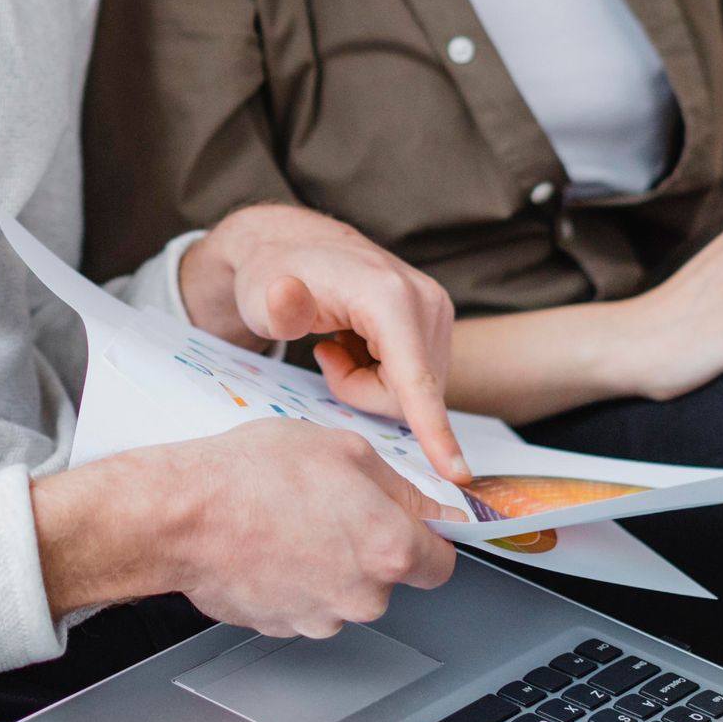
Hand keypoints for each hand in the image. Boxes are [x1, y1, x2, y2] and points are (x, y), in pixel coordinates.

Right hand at [31, 420, 463, 633]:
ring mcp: (319, 617)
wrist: (183, 514)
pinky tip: (271, 541)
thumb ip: (400, 486)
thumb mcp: (345, 450)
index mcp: (390, 550)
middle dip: (370, 543)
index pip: (441, 562)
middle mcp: (362, 596)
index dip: (428, 537)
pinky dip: (296, 576)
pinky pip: (305, 599)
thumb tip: (429, 506)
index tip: (411, 521)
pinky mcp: (281, 626)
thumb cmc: (256, 475)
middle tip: (332, 503)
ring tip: (292, 518)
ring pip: (344, 589)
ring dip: (330, 560)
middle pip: (389, 576)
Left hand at [179, 204, 467, 482]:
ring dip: (372, 383)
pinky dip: (383, 372)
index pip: (416, 380)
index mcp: (390, 298)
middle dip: (365, 393)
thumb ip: (277, 306)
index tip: (458, 476)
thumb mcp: (264, 295)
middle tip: (326, 355)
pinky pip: (417, 377)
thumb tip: (285, 295)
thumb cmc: (274, 275)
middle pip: (412, 395)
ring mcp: (436, 310)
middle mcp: (425, 301)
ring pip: (416, 390)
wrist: (292, 246)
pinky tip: (357, 342)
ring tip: (339, 343)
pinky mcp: (436, 319)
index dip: (434, 430)